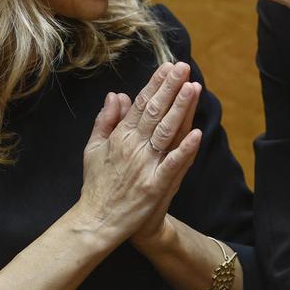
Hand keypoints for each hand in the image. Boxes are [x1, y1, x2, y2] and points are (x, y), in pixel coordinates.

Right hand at [75, 62, 202, 244]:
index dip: (156, 85)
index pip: (141, 105)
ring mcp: (145, 166)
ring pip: (166, 132)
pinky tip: (197, 133)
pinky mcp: (155, 186)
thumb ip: (106, 120)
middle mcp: (133, 147)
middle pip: (155, 112)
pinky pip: (172, 164)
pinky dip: (184, 149)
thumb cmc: (97, 185)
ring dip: (180, 109)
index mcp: (120, 137)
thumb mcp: (93, 149)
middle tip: (183, 67)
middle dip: (170, 88)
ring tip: (193, 87)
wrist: (97, 222)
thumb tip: (117, 95)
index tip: (168, 67)